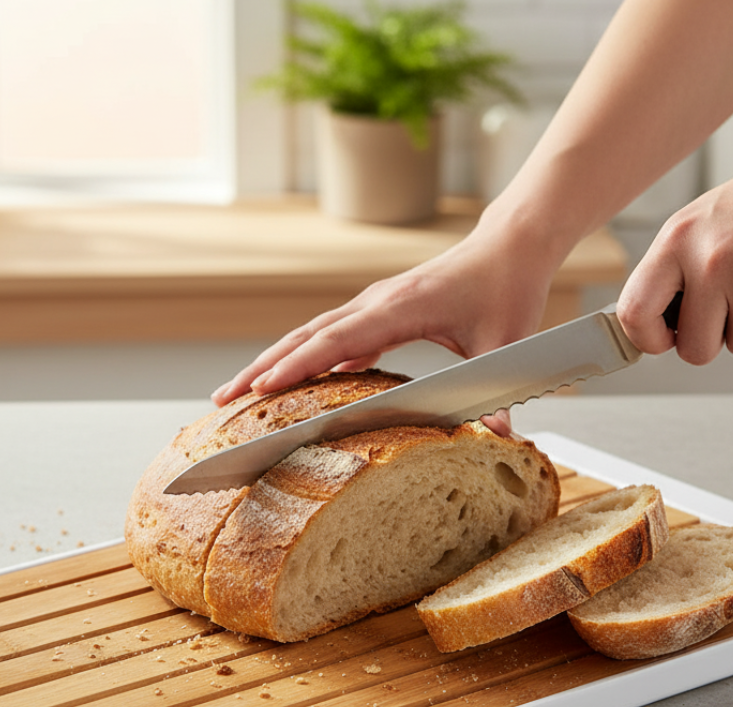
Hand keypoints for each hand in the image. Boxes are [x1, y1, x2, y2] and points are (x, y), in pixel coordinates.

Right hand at [212, 222, 556, 408]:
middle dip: (262, 368)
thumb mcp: (506, 341)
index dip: (298, 365)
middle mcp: (376, 302)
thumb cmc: (507, 287)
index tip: (262, 388)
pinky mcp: (377, 313)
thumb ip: (499, 389)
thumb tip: (502, 436)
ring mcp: (373, 306)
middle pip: (306, 336)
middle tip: (223, 400)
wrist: (508, 245)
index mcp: (400, 306)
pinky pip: (331, 338)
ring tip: (239, 393)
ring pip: (310, 335)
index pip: (338, 339)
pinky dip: (304, 360)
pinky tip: (289, 385)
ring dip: (273, 362)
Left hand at [617, 148, 732, 361]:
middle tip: (722, 314)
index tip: (663, 339)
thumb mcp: (697, 225)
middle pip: (695, 349)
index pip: (635, 312)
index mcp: (675, 241)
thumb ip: (671, 272)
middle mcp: (709, 259)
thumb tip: (649, 323)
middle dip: (711, 341)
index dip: (647, 339)